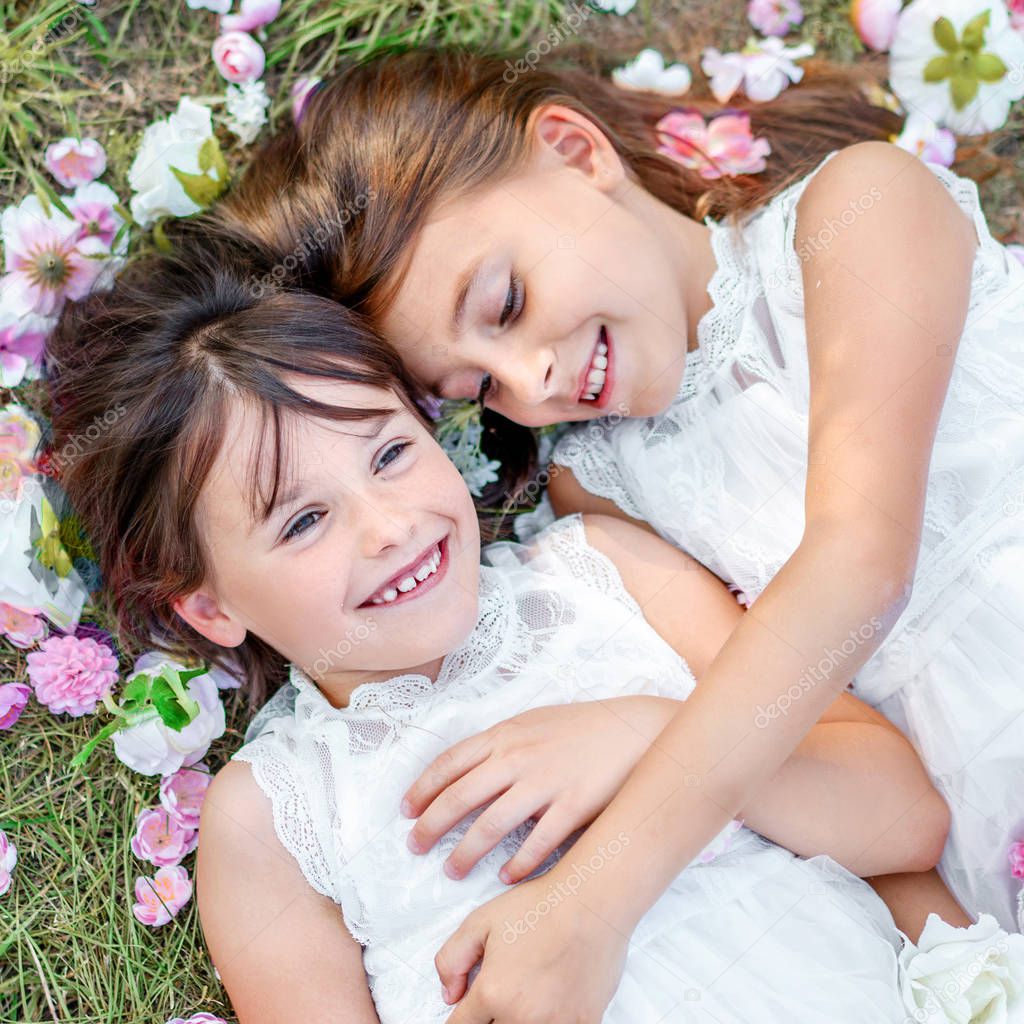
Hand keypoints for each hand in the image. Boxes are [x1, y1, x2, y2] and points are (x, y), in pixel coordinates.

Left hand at [401, 697, 673, 882]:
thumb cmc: (582, 726)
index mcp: (505, 734)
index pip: (450, 763)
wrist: (635, 730)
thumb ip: (501, 742)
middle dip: (432, 826)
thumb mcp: (534, 721)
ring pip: (491, 825)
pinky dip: (517, 863)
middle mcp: (518, 757)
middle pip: (461, 797)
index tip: (406, 811)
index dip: (423, 789)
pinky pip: (537, 843)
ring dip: (466, 852)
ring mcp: (546, 783)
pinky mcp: (573, 807)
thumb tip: (468, 766)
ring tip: (451, 870)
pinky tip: (506, 877)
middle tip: (415, 847)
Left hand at [437, 869, 628, 1022]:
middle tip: (502, 996)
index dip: (462, 1019)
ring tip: (527, 996)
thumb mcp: (481, 920)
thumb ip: (452, 959)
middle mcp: (522, 1016)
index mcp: (493, 993)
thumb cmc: (543, 906)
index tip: (467, 1013)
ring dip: (518, 1021)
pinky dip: (552, 1021)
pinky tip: (552, 1002)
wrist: (592, 902)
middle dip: (490, 1019)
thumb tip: (449, 993)